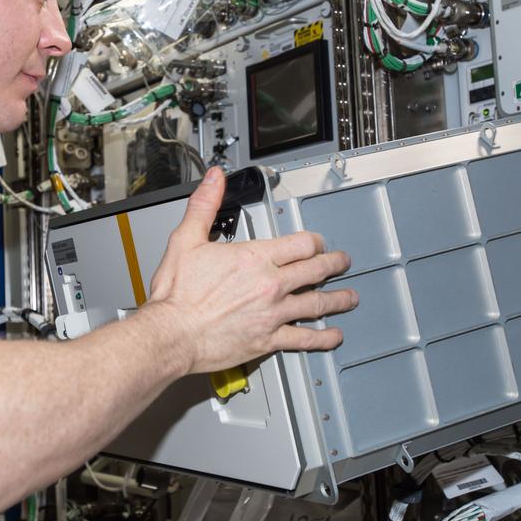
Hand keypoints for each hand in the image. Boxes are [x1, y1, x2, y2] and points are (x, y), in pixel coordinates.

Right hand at [143, 166, 356, 375]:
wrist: (171, 334)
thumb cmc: (177, 295)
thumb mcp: (186, 239)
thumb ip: (204, 206)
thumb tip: (215, 180)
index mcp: (254, 258)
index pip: (299, 244)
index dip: (313, 241)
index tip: (316, 243)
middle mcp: (269, 285)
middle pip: (315, 270)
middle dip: (333, 264)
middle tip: (342, 262)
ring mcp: (272, 314)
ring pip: (316, 303)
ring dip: (337, 299)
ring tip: (349, 297)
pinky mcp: (268, 340)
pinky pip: (304, 338)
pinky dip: (322, 338)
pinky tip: (332, 336)